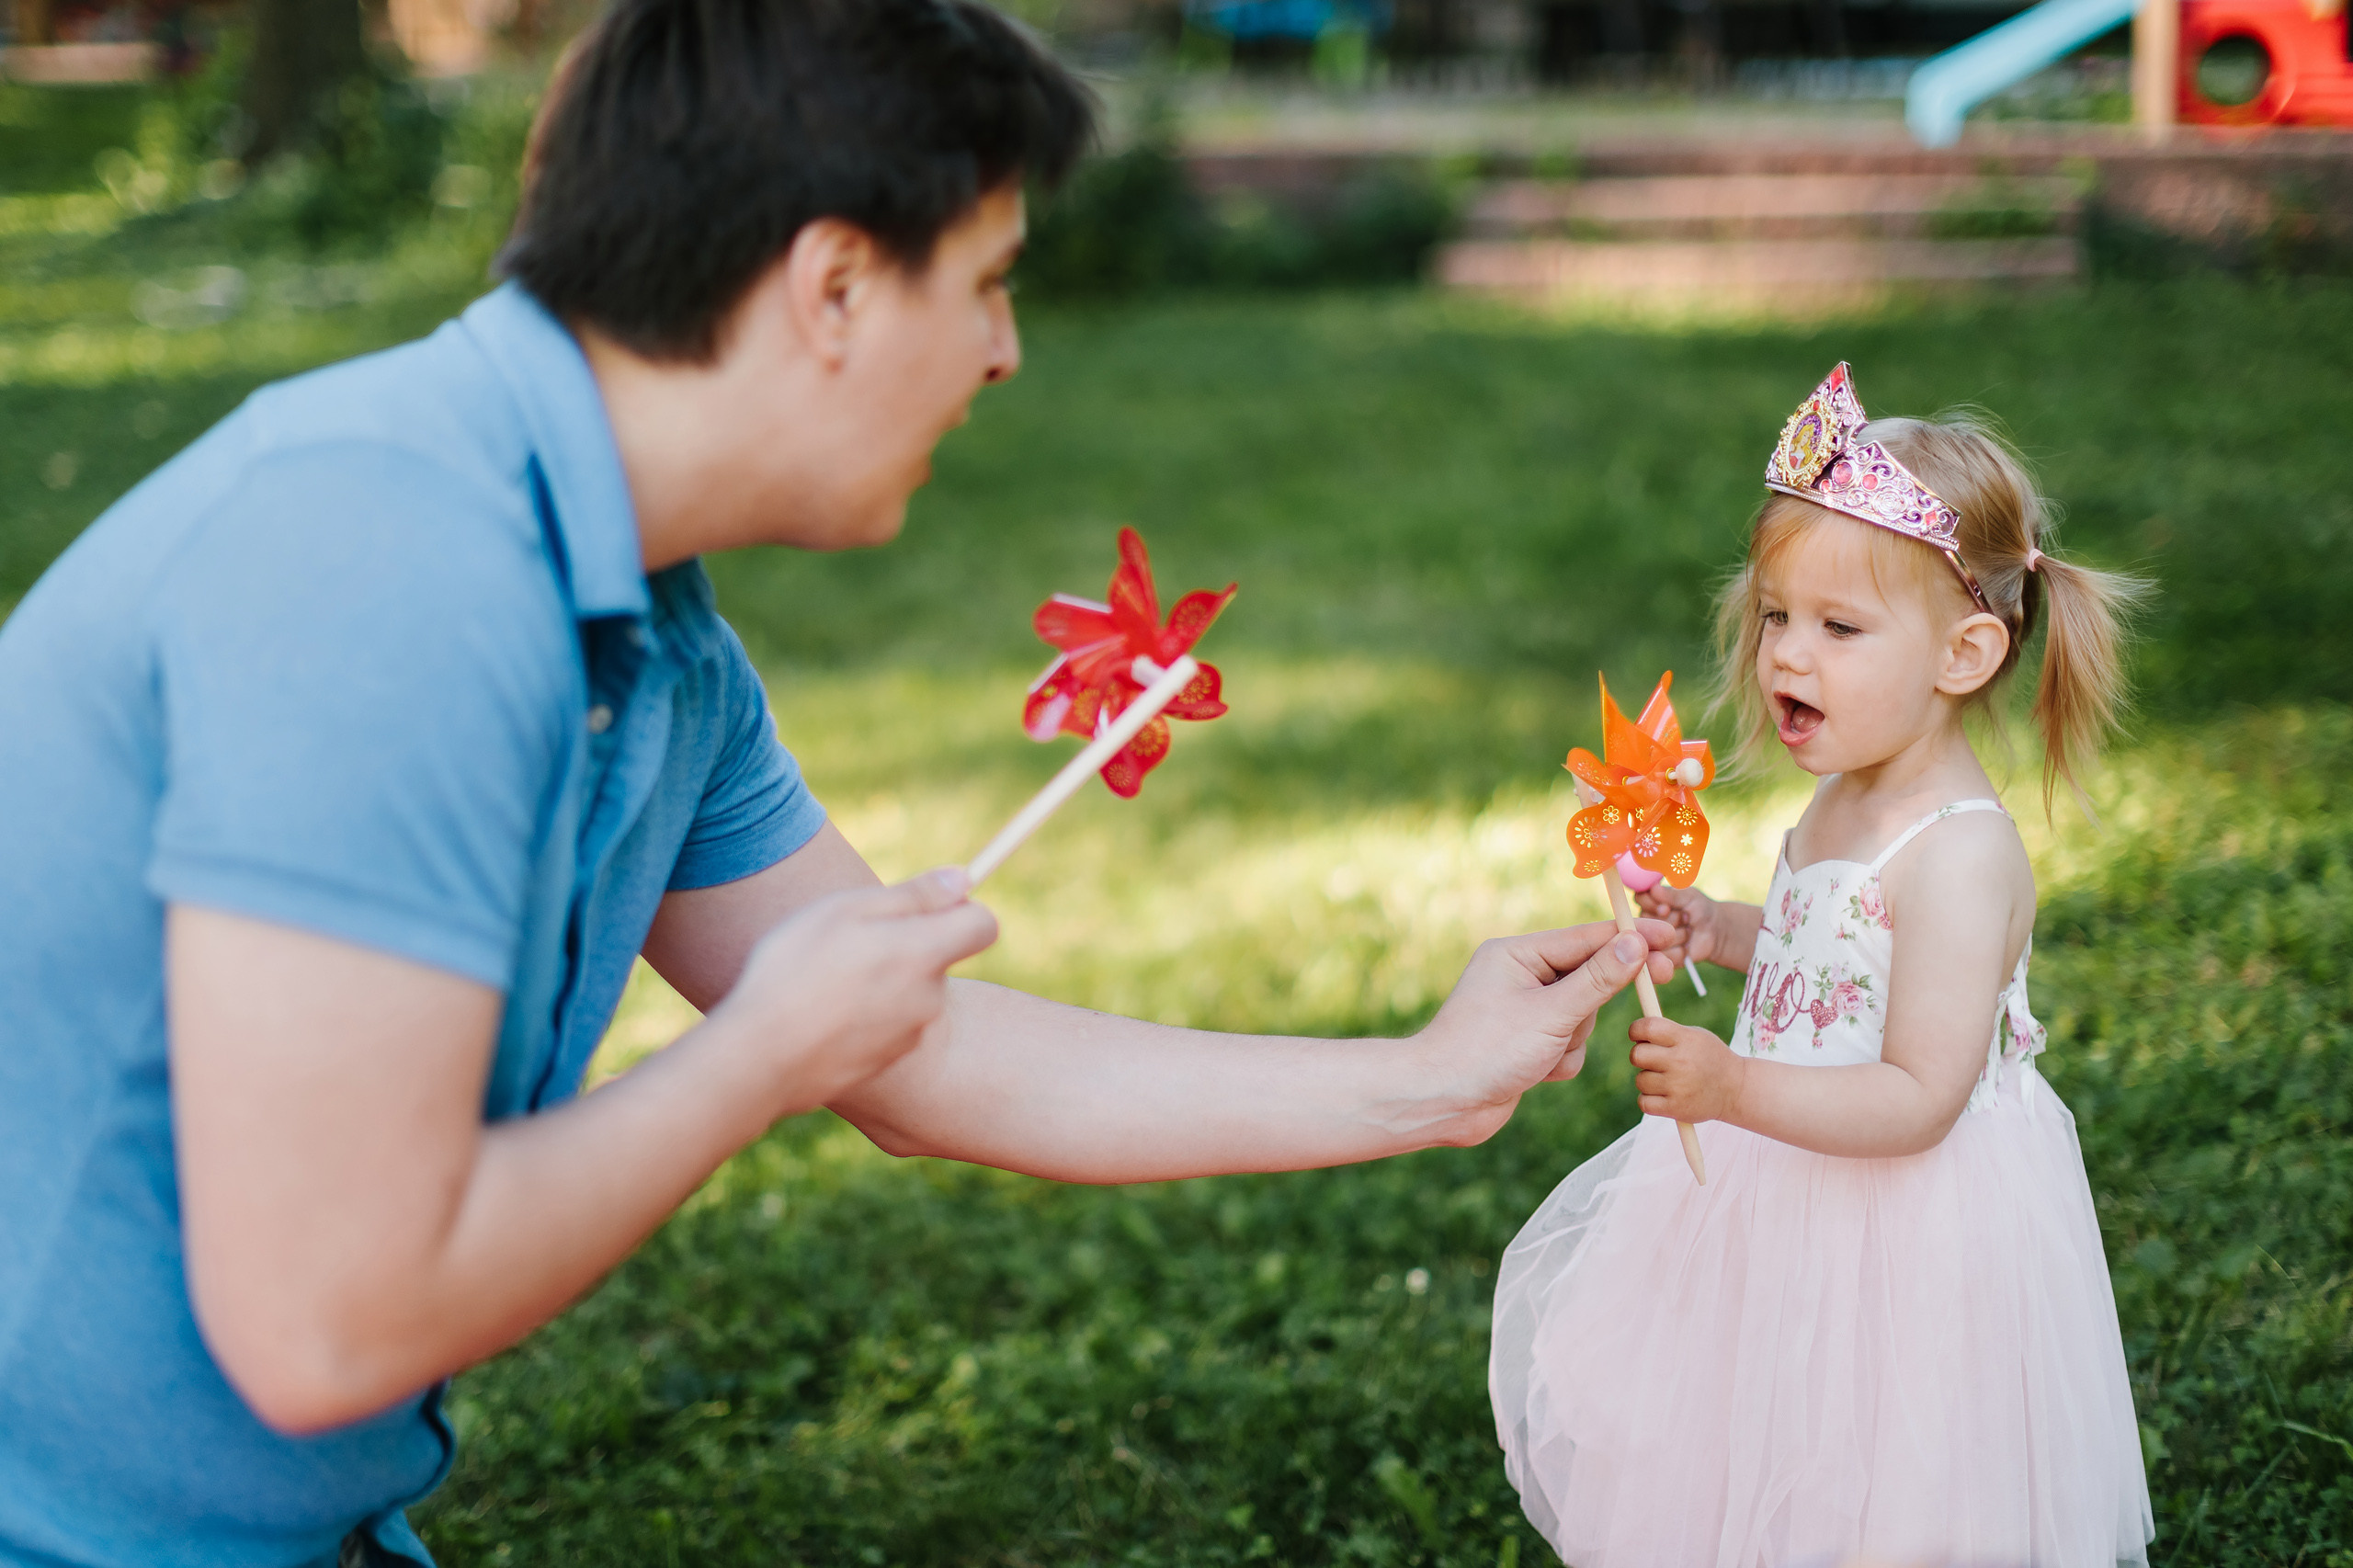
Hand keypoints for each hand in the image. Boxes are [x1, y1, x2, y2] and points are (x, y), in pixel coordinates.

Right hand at [706, 867, 999, 1116]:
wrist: (761, 1057)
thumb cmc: (796, 971)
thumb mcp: (846, 912)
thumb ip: (913, 896)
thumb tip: (962, 879)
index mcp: (924, 953)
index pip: (983, 925)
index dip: (961, 908)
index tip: (929, 905)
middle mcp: (929, 997)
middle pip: (938, 958)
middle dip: (907, 946)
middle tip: (849, 943)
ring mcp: (909, 1035)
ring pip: (910, 992)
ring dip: (882, 981)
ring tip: (827, 981)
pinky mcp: (886, 1061)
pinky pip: (887, 1026)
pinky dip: (866, 1016)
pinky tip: (823, 1015)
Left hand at [1416, 919, 1676, 1140]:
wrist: (1442, 1103)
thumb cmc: (1487, 1051)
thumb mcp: (1552, 1014)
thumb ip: (1598, 980)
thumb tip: (1634, 945)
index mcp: (1517, 955)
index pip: (1586, 939)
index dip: (1630, 939)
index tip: (1670, 937)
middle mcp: (1519, 976)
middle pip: (1588, 976)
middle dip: (1600, 997)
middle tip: (1664, 979)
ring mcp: (1523, 1011)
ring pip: (1581, 1015)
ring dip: (1574, 1038)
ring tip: (1545, 1054)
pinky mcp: (1527, 1042)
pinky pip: (1568, 1043)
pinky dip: (1562, 1060)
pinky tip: (1538, 1074)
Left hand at [1628, 1016, 1745, 1123]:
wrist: (1736, 1090)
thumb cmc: (1709, 1058)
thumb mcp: (1696, 1036)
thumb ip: (1668, 1032)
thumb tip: (1635, 1032)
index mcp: (1686, 1039)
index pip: (1648, 1028)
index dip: (1636, 1030)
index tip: (1637, 1035)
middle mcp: (1681, 1062)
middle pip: (1637, 1055)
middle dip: (1640, 1056)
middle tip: (1652, 1060)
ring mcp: (1678, 1087)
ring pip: (1640, 1080)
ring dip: (1648, 1080)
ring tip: (1668, 1080)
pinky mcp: (1675, 1108)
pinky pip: (1644, 1102)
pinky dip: (1649, 1100)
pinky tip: (1664, 1095)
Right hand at [1634, 881, 1724, 968]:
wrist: (1715, 931)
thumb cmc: (1700, 908)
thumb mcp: (1690, 897)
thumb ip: (1671, 894)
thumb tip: (1654, 889)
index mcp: (1651, 901)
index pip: (1640, 900)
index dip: (1651, 905)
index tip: (1666, 908)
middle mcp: (1647, 920)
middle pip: (1647, 921)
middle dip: (1671, 920)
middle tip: (1686, 918)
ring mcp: (1652, 939)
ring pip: (1657, 939)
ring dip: (1679, 934)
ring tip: (1689, 930)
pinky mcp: (1661, 957)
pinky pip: (1664, 956)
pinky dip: (1680, 950)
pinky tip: (1687, 946)